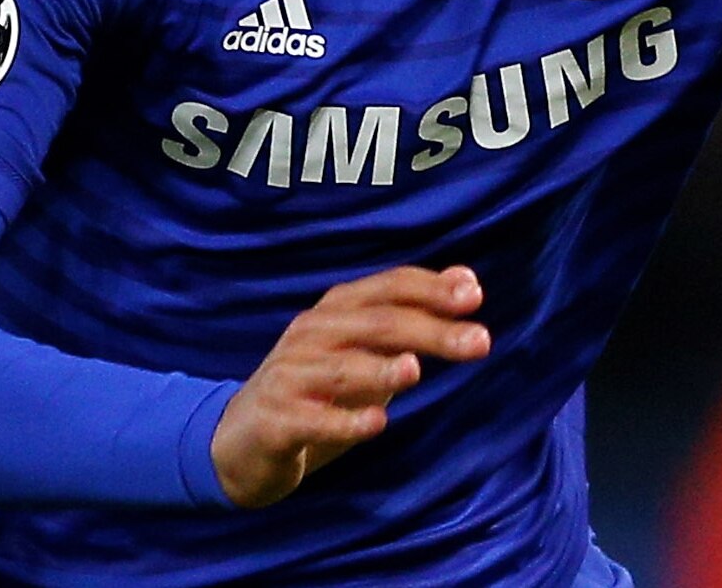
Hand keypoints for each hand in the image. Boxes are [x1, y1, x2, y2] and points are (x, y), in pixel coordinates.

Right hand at [211, 264, 489, 507]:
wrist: (242, 440)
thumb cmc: (317, 389)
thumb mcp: (365, 350)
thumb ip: (411, 317)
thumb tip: (468, 282)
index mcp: (336, 310)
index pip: (388, 288)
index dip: (431, 288)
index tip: (475, 297)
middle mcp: (311, 334)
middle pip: (376, 324)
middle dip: (430, 330)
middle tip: (479, 342)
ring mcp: (289, 376)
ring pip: (339, 368)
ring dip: (378, 368)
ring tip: (415, 370)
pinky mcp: (276, 420)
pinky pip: (312, 419)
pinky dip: (344, 421)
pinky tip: (376, 423)